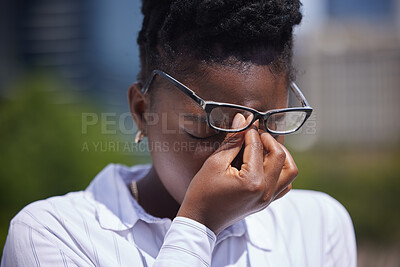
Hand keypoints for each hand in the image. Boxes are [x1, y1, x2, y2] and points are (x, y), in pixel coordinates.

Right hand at [177, 113, 297, 233]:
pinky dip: (281, 171)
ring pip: (290, 171)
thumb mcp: (215, 163)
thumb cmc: (202, 192)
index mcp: (253, 182)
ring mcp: (268, 199)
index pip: (258, 147)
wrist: (200, 220)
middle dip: (268, 140)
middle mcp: (266, 192)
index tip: (246, 121)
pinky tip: (266, 164)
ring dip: (281, 155)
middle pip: (280, 156)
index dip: (251, 130)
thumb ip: (232, 140)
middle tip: (254, 133)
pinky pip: (285, 185)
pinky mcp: (266, 203)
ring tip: (264, 148)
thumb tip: (243, 119)